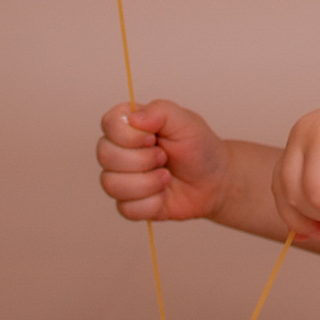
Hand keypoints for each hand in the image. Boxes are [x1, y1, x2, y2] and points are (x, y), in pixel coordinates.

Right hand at [97, 98, 228, 222]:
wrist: (214, 181)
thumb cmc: (199, 148)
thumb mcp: (186, 122)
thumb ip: (160, 111)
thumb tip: (134, 118)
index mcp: (129, 125)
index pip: (108, 124)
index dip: (129, 135)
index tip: (153, 137)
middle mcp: (120, 150)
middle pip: (105, 155)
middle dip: (142, 160)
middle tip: (164, 157)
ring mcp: (122, 178)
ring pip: (111, 184)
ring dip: (147, 183)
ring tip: (166, 177)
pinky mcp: (129, 203)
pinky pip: (126, 208)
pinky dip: (151, 203)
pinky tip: (163, 195)